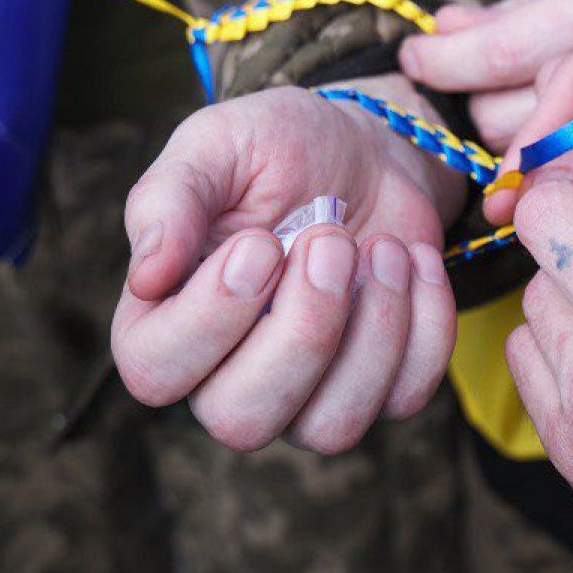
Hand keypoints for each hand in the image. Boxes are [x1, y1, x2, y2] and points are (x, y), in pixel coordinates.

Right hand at [112, 74, 462, 453]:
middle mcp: (226, 375)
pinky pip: (405, 396)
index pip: (155, 372)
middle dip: (304, 329)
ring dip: (372, 332)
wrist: (366, 148)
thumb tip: (146, 276)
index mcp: (165, 321)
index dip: (211, 316)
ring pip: (331, 428)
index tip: (260, 241)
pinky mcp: (381, 385)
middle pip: (243, 419)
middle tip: (331, 242)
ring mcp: (306, 393)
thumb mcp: (216, 144)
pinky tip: (415, 258)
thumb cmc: (277, 149)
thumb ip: (169, 198)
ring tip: (383, 250)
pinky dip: (426, 324)